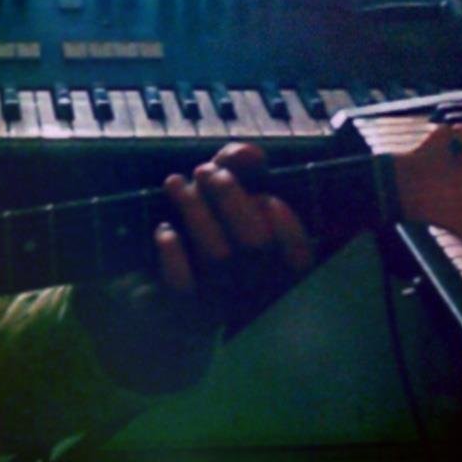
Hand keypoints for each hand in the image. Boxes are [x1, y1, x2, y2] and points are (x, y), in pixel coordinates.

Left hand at [153, 141, 315, 332]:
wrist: (161, 283)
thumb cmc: (203, 227)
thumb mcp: (222, 192)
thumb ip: (238, 165)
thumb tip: (253, 153)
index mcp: (275, 263)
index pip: (300, 256)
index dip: (288, 226)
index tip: (267, 198)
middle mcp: (253, 285)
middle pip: (254, 243)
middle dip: (230, 197)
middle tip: (207, 172)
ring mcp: (220, 298)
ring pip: (216, 254)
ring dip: (194, 208)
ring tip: (174, 182)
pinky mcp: (183, 307)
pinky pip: (182, 286)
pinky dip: (173, 254)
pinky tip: (165, 231)